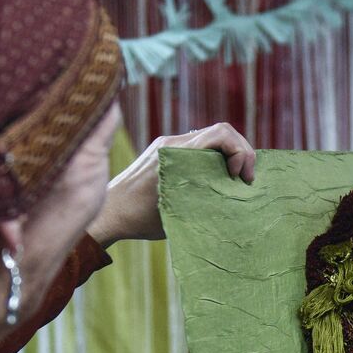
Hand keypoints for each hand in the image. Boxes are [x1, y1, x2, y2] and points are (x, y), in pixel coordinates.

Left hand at [86, 122, 255, 246]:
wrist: (106, 214)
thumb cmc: (140, 220)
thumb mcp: (180, 214)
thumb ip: (207, 199)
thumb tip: (236, 199)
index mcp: (176, 153)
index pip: (221, 133)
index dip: (241, 151)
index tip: (242, 178)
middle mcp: (172, 142)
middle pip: (219, 132)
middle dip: (240, 152)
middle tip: (246, 179)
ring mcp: (166, 145)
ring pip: (208, 138)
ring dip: (227, 155)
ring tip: (233, 180)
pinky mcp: (162, 151)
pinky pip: (195, 146)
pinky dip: (212, 157)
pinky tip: (214, 178)